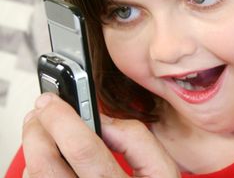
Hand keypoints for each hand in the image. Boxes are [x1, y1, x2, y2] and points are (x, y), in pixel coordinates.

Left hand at [22, 92, 179, 177]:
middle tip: (41, 111)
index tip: (52, 100)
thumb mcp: (161, 170)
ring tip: (45, 131)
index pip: (83, 149)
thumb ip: (137, 139)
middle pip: (45, 165)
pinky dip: (36, 168)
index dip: (63, 119)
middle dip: (37, 129)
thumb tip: (102, 119)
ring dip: (35, 147)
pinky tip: (52, 158)